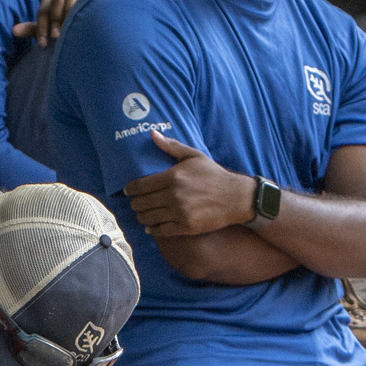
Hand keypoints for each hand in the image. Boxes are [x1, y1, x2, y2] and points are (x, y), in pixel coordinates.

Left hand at [12, 0, 84, 47]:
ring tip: (66, 32)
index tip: (43, 44)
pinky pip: (81, 0)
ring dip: (65, 17)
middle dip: (53, 22)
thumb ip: (33, 28)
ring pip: (67, 0)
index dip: (41, 28)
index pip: (42, 12)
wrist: (92, 20)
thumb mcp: (49, 28)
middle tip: (55, 37)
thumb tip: (13, 31)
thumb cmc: (67, 25)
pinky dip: (77, 11)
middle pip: (53, 4)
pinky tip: (79, 24)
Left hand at [125, 134, 252, 237]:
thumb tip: (153, 134)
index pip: (139, 186)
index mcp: (173, 177)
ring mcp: (179, 213)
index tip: (128, 191)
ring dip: (142, 216)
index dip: (130, 189)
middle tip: (136, 202)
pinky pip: (159, 231)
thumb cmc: (214, 175)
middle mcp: (174, 195)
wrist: (236, 197)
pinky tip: (152, 226)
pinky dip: (152, 229)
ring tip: (144, 213)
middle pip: (140, 203)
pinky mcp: (185, 227)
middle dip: (135, 203)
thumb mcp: (194, 156)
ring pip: (147, 218)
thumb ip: (171, 146)